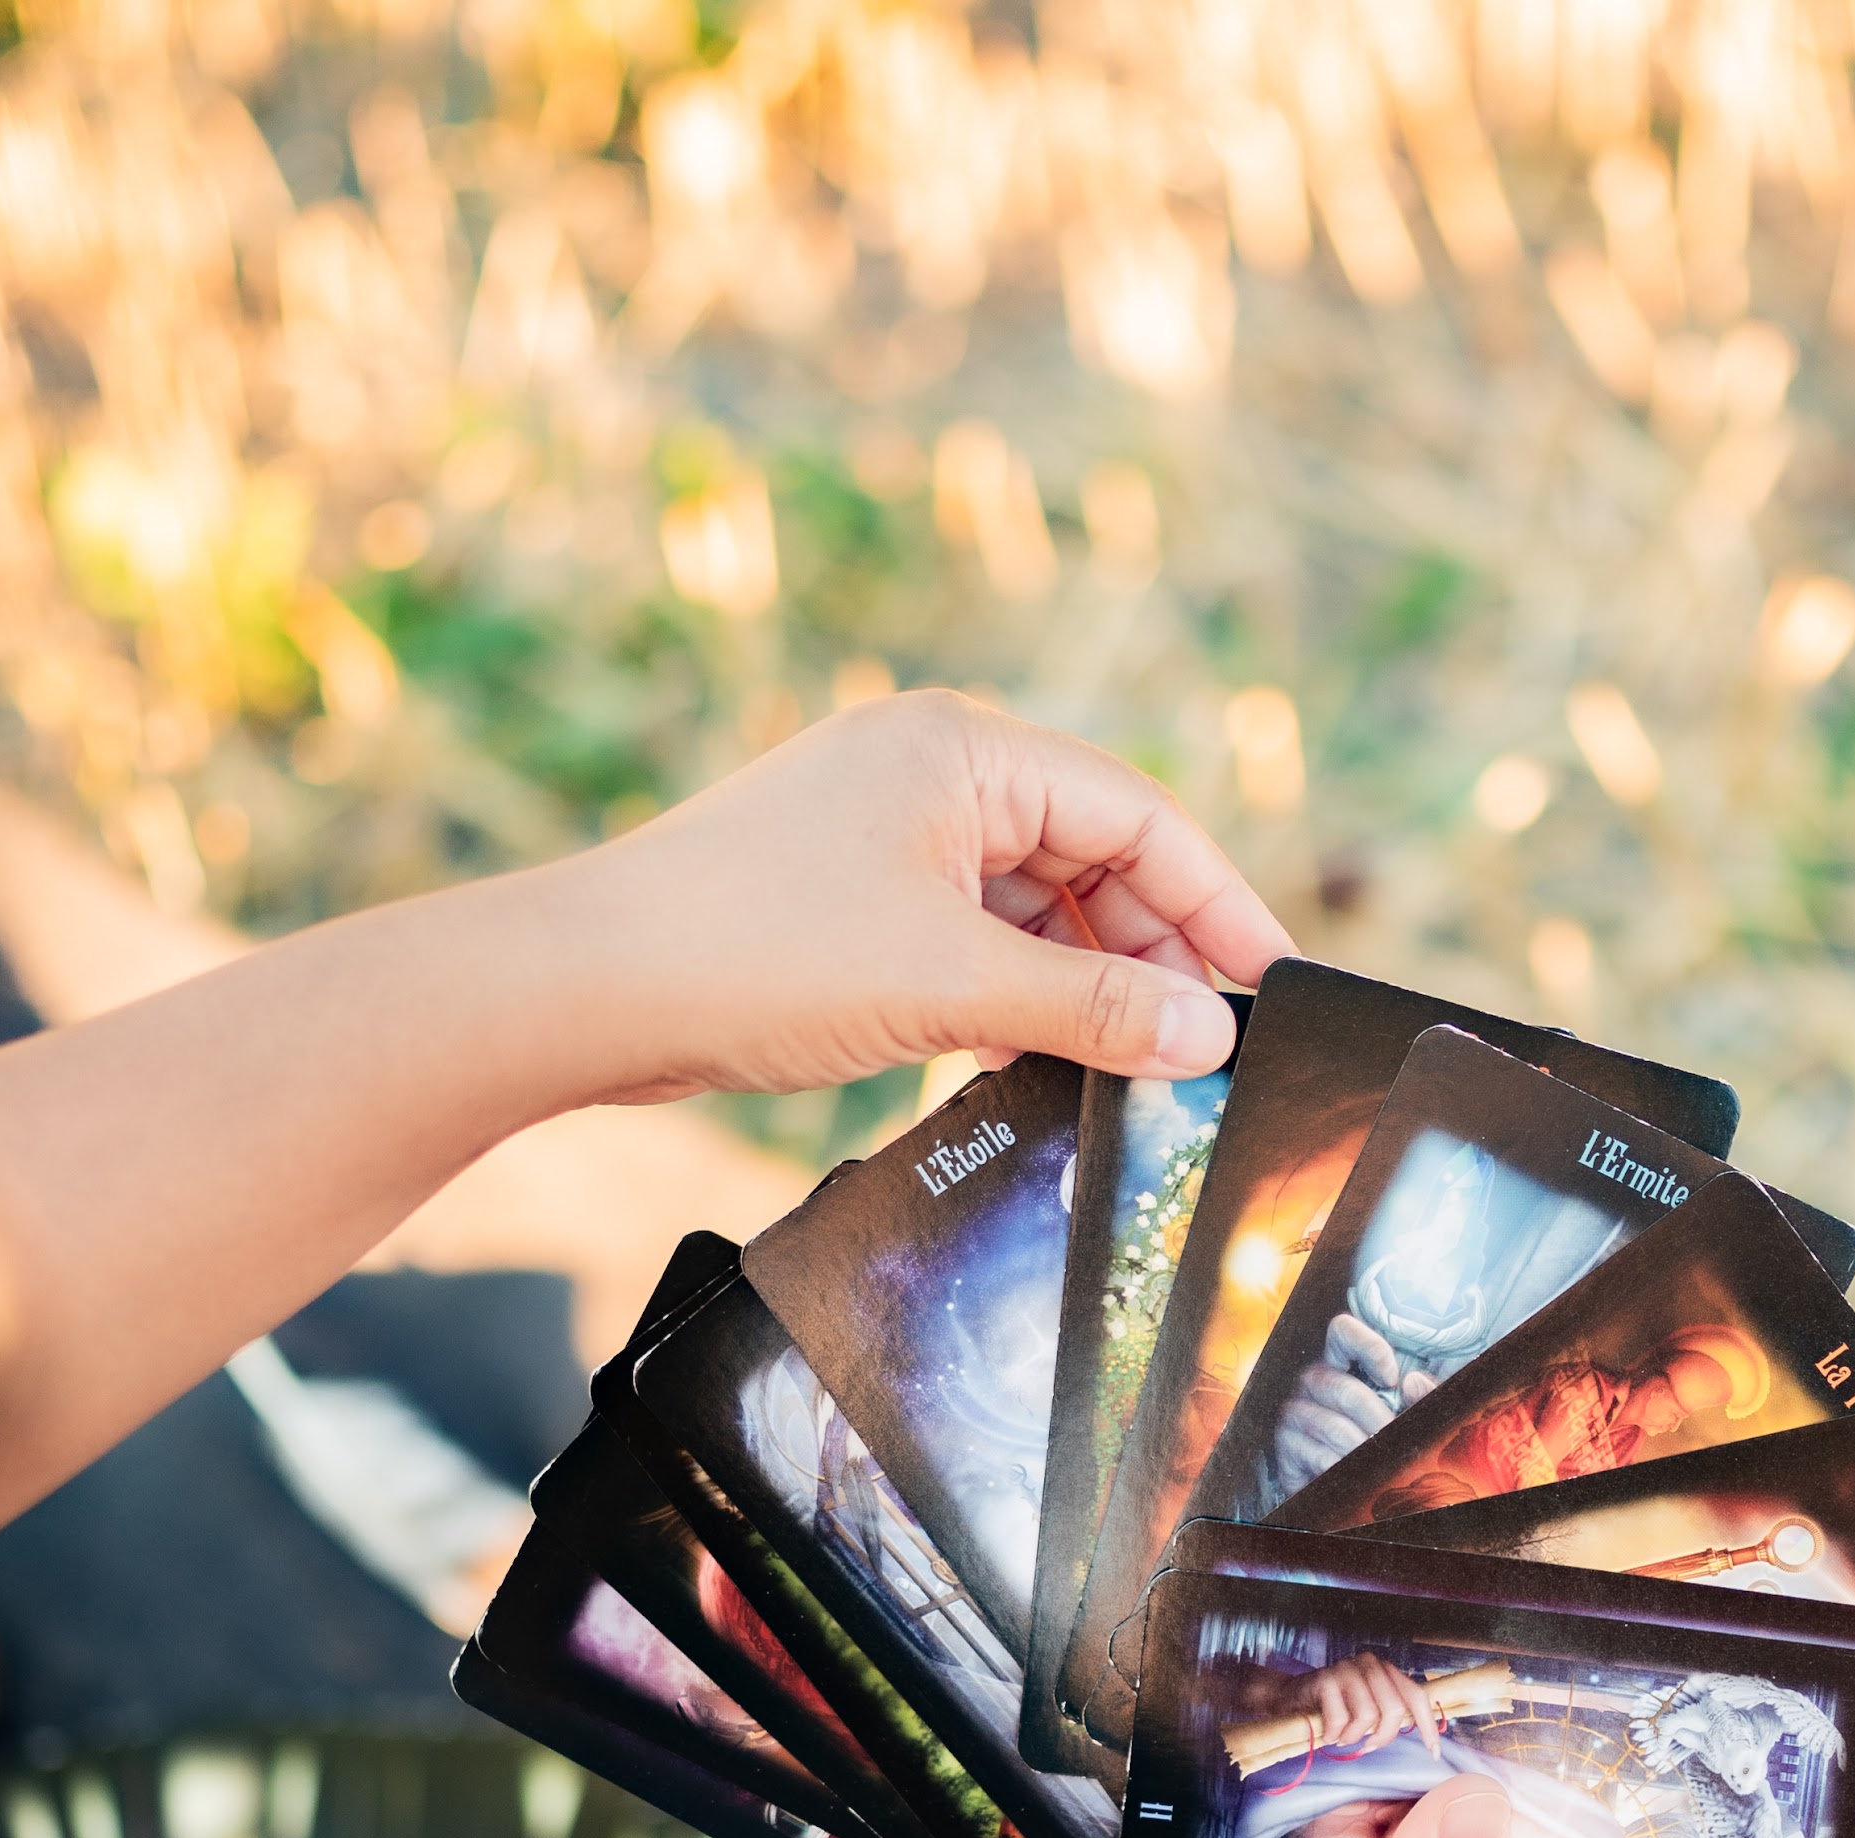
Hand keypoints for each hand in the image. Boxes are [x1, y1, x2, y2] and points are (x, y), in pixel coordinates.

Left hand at [555, 692, 1295, 1100]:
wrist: (583, 990)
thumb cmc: (754, 954)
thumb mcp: (950, 986)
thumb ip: (1092, 1008)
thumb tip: (1207, 1036)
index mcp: (963, 749)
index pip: (1140, 812)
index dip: (1216, 902)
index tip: (1271, 986)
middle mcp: (930, 772)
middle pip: (1092, 856)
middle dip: (1152, 952)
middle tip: (1205, 1052)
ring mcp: (884, 834)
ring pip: (1032, 905)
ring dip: (1082, 984)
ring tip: (1131, 1072)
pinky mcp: (847, 898)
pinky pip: (970, 937)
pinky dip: (1014, 994)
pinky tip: (1037, 1062)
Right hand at [1264, 1311, 1423, 1497]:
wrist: (1350, 1486)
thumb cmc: (1380, 1440)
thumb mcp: (1409, 1414)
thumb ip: (1423, 1397)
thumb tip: (1413, 1381)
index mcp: (1341, 1363)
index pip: (1342, 1331)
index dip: (1368, 1347)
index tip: (1392, 1379)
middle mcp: (1313, 1381)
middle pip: (1342, 1388)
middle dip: (1376, 1417)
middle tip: (1394, 1436)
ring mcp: (1295, 1412)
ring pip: (1331, 1425)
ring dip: (1362, 1446)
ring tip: (1380, 1460)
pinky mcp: (1286, 1446)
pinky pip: (1317, 1455)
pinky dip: (1344, 1467)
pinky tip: (1355, 1472)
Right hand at [1289, 1652, 1440, 1753]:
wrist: (1288, 1697)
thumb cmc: (1332, 1708)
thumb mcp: (1366, 1707)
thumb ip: (1390, 1713)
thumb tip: (1426, 1737)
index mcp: (1385, 1670)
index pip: (1417, 1695)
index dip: (1427, 1725)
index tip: (1433, 1752)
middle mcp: (1370, 1664)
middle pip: (1395, 1710)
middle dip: (1383, 1737)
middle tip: (1367, 1746)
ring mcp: (1347, 1669)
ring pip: (1368, 1717)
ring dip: (1353, 1736)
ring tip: (1342, 1736)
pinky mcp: (1325, 1680)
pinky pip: (1340, 1720)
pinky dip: (1333, 1734)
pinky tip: (1326, 1732)